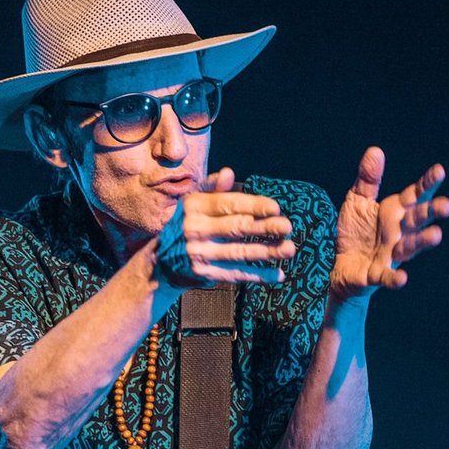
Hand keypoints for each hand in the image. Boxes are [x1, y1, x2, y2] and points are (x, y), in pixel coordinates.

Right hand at [155, 168, 295, 286]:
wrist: (159, 262)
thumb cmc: (184, 226)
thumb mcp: (193, 204)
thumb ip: (212, 189)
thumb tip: (229, 173)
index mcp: (193, 206)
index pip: (228, 204)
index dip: (253, 206)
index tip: (275, 208)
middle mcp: (194, 228)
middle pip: (236, 227)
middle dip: (264, 227)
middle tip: (288, 226)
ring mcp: (198, 253)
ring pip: (239, 252)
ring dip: (267, 252)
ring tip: (289, 249)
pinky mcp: (203, 274)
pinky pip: (236, 274)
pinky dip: (258, 275)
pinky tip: (278, 275)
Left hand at [331, 147, 448, 299]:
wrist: (339, 265)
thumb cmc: (356, 232)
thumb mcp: (358, 201)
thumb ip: (368, 179)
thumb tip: (375, 151)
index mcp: (395, 212)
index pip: (415, 196)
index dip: (427, 184)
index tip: (440, 171)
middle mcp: (398, 233)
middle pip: (418, 221)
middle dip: (431, 213)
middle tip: (447, 206)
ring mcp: (390, 254)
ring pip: (410, 247)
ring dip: (423, 242)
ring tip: (436, 235)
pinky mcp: (377, 274)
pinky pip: (387, 276)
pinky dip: (395, 278)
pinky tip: (403, 277)